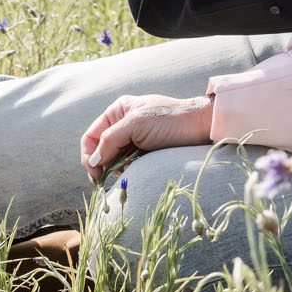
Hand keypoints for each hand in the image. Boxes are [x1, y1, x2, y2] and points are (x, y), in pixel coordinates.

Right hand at [81, 93, 211, 182]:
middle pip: (100, 151)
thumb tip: (93, 162)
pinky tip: (136, 170)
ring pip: (113, 160)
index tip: (94, 172)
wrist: (202, 127)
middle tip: (106, 179)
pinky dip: (128, 170)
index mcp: (118, 111)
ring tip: (128, 169)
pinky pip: (128, 165)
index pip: (91, 136)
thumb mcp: (136, 124)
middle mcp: (123, 125)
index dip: (88, 155)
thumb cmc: (170, 120)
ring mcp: (134, 140)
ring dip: (116, 168)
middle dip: (102, 164)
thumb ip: (111, 140)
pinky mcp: (145, 152)